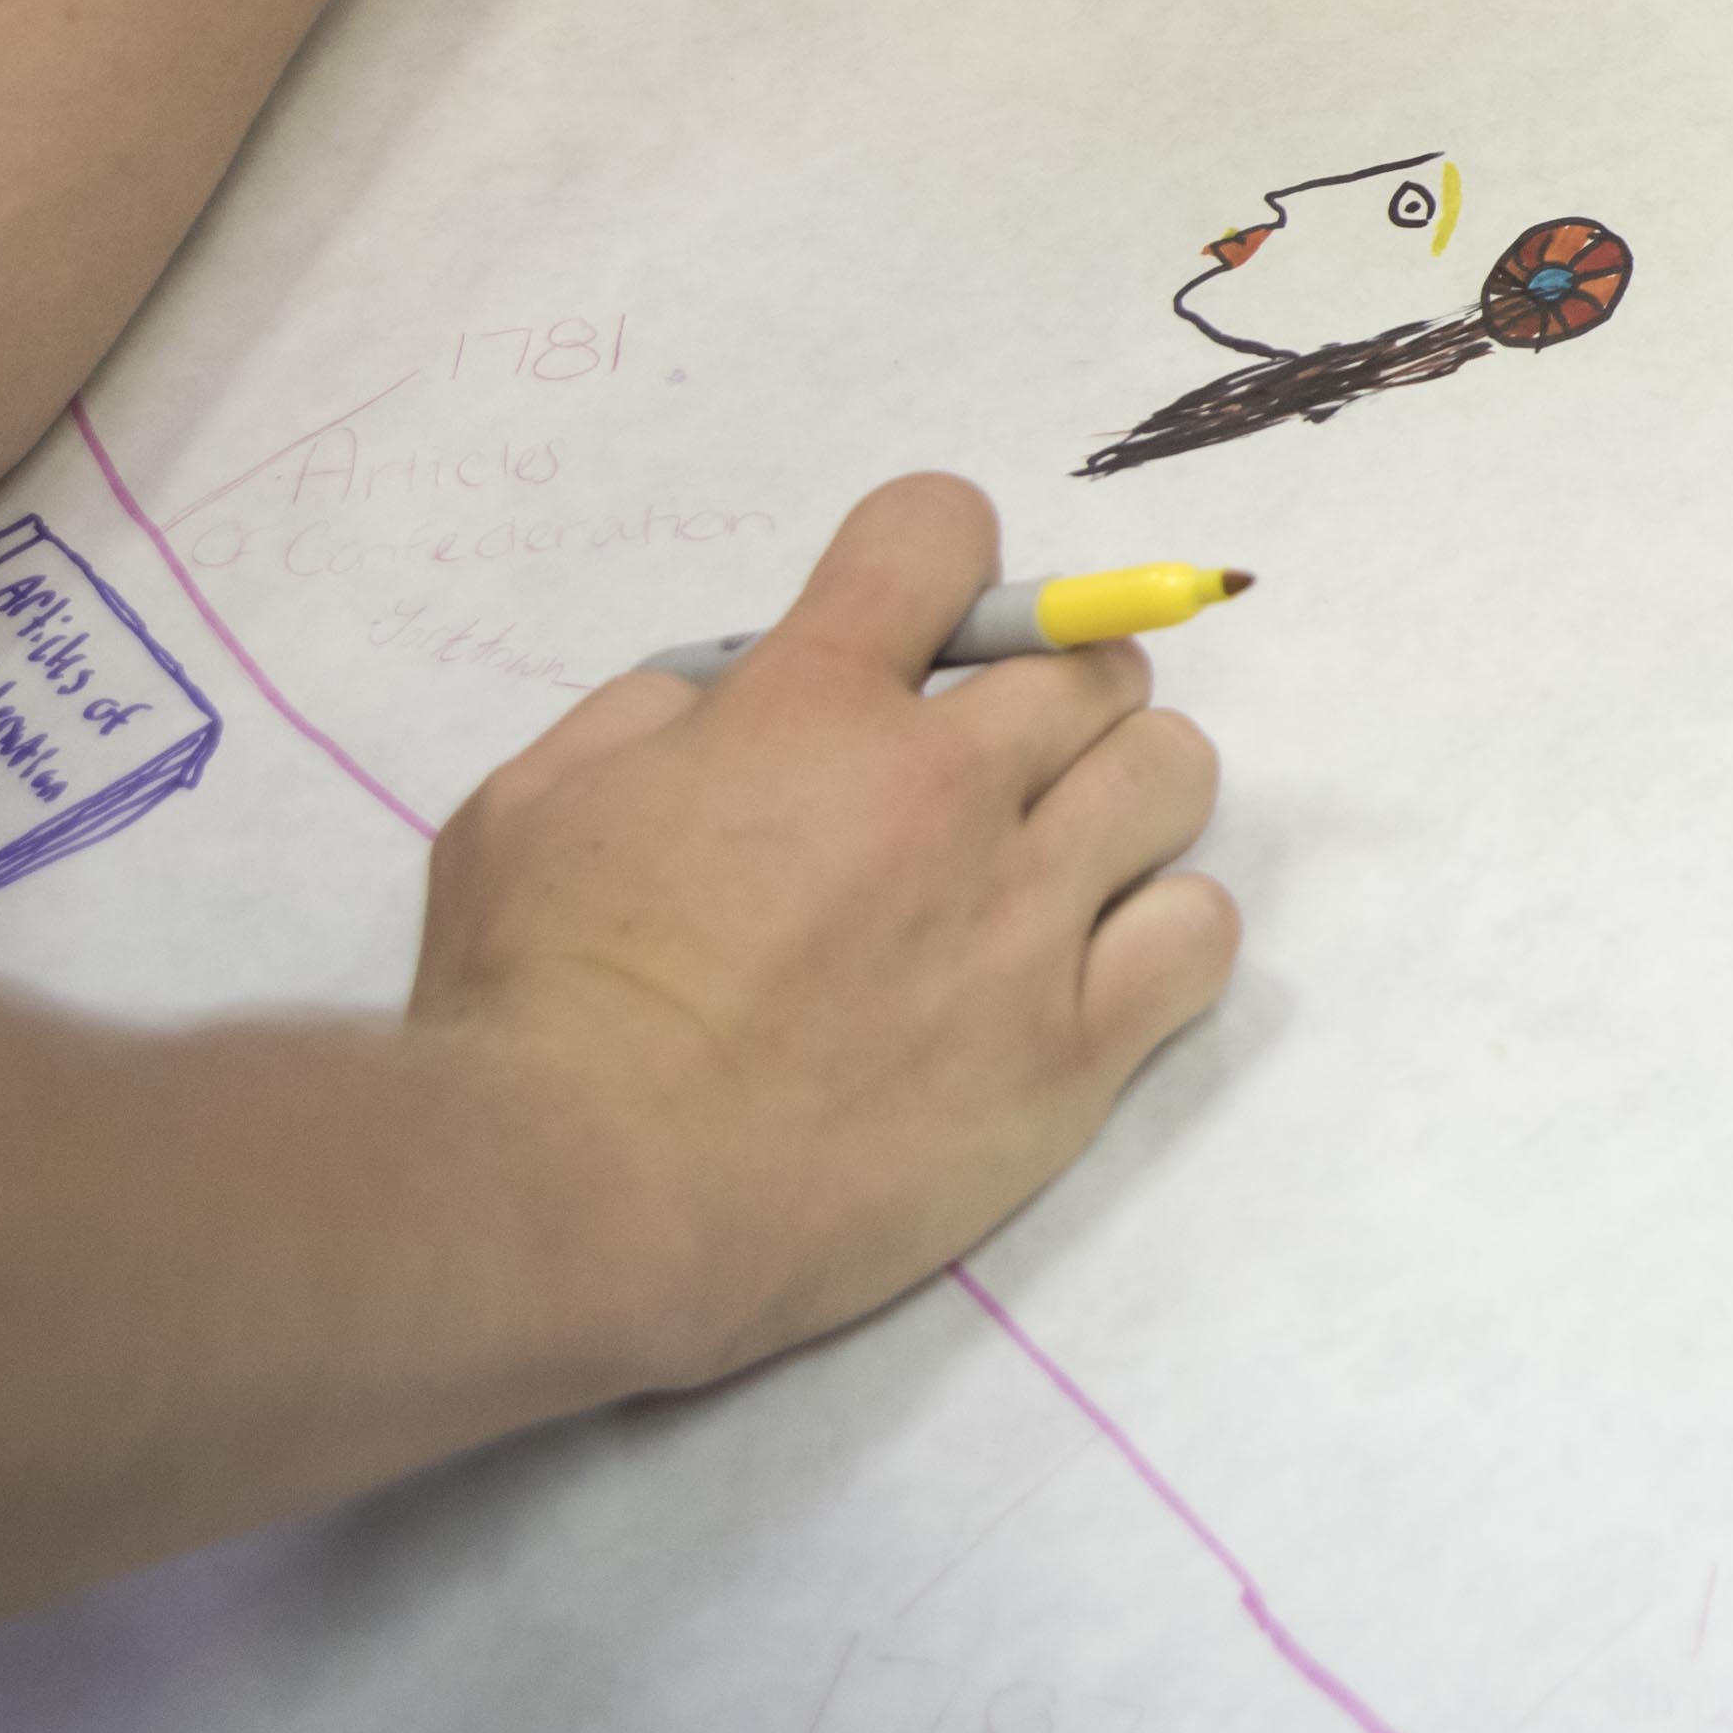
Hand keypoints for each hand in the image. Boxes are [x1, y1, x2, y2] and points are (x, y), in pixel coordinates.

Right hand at [411, 476, 1235, 1387]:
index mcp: (814, 706)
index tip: (914, 627)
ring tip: (1047, 863)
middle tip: (983, 771)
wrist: (581, 1203)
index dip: (930, 561)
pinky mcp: (1073, 1049)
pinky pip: (1201, 933)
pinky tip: (1082, 969)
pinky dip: (1159, 933)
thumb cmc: (531, 1009)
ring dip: (1118, 796)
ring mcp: (1023, 919)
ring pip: (1171, 772)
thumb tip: (736, 700)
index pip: (942, 529)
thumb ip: (653, 718)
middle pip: (1094, 661)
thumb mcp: (533, 801)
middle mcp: (946, 789)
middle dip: (1044, 693)